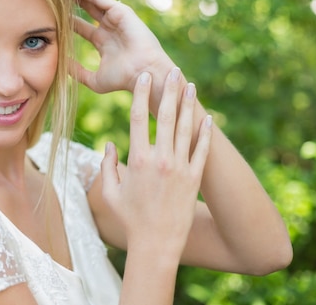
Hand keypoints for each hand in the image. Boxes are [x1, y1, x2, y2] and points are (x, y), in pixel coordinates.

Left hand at [69, 0, 173, 93]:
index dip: (66, 19)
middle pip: (85, 9)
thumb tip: (60, 66)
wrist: (143, 75)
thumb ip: (77, 72)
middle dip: (70, 1)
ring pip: (91, 0)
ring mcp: (116, 18)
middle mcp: (109, 27)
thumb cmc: (123, 79)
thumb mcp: (94, 79)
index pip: (81, 26)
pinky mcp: (121, 11)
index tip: (49, 14)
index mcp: (103, 41)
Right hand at [100, 68, 211, 253]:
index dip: (140, 95)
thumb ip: (107, 165)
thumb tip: (110, 144)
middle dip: (168, 91)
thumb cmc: (129, 219)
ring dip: (188, 105)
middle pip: (165, 117)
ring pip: (185, 129)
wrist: (156, 244)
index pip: (137, 118)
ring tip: (190, 85)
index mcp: (137, 159)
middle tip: (172, 71)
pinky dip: (205, 133)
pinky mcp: (194, 178)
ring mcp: (180, 168)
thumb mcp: (110, 193)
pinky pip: (201, 150)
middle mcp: (160, 159)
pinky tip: (208, 118)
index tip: (143, 77)